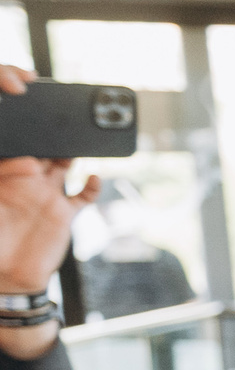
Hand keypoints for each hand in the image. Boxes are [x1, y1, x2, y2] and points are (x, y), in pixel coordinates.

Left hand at [0, 65, 98, 358]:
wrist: (6, 282)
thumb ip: (1, 176)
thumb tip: (14, 156)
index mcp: (2, 170)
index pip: (13, 131)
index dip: (15, 105)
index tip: (21, 87)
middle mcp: (23, 176)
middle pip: (42, 140)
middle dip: (52, 122)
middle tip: (63, 105)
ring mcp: (45, 193)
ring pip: (64, 160)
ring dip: (74, 147)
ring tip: (83, 134)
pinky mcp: (64, 214)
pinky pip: (82, 194)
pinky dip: (91, 185)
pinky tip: (91, 178)